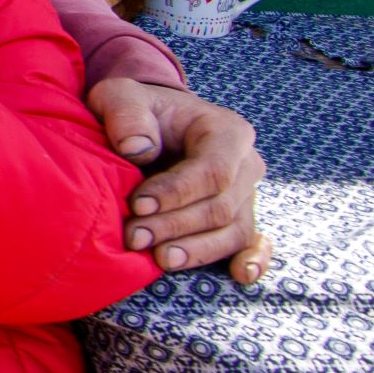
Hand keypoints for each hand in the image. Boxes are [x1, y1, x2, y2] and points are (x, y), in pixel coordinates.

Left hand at [89, 76, 272, 283]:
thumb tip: (137, 150)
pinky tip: (240, 275)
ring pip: (232, 232)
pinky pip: (252, 243)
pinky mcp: (240, 219)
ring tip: (159, 259)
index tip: (138, 205)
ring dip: (196, 250)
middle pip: (220, 207)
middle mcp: (246, 164)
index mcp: (227, 131)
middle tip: (133, 237)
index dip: (177, 192)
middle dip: (175, 226)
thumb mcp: (121, 97)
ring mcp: (247, 195)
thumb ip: (127, 115)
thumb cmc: (135, 111)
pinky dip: (252, 260)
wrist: (148, 125)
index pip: (212, 170)